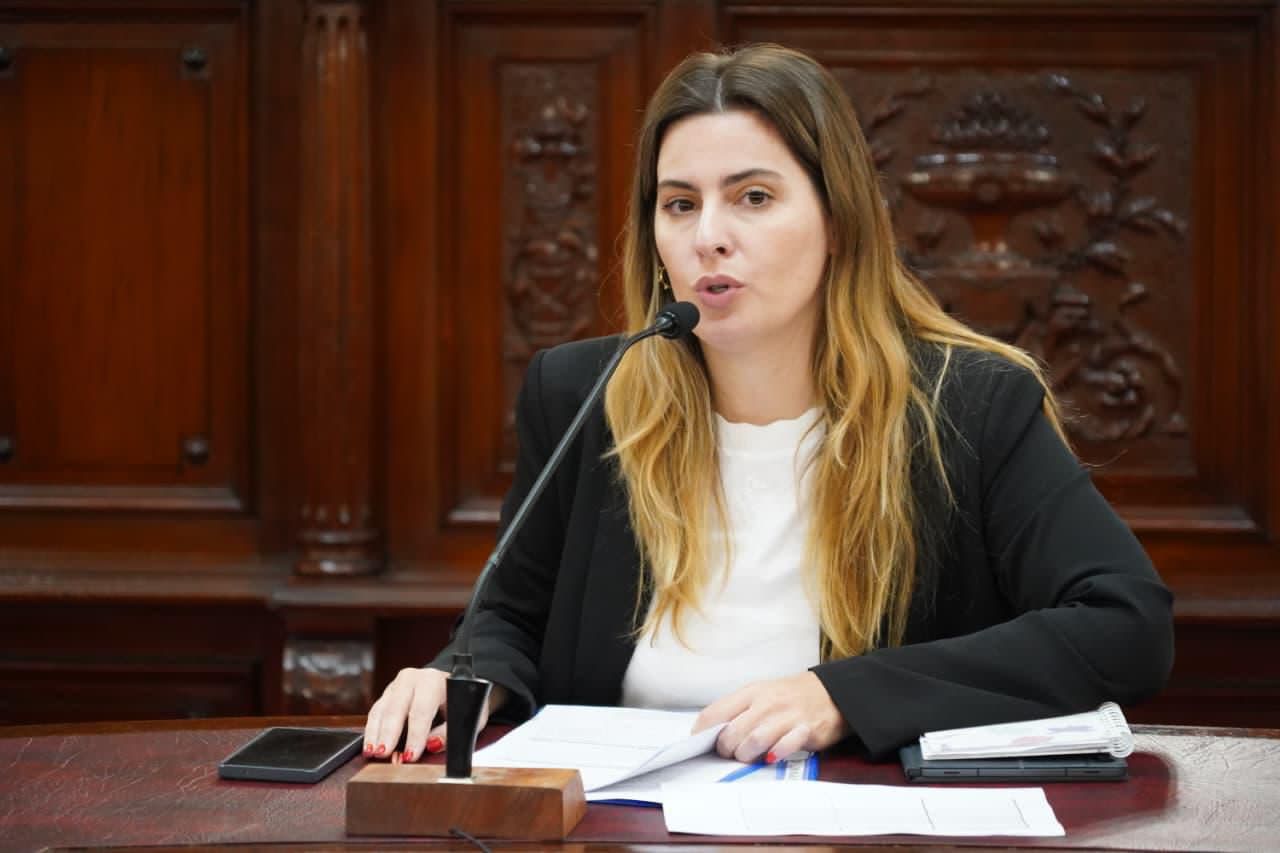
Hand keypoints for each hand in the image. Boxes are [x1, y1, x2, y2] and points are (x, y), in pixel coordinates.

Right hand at [363, 667, 506, 763]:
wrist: (451, 682)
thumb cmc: (460, 701)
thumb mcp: (468, 716)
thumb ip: (450, 732)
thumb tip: (432, 744)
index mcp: (433, 681)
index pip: (422, 709)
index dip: (415, 735)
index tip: (410, 756)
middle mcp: (412, 679)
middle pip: (396, 708)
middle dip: (389, 733)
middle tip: (383, 754)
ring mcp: (396, 686)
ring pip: (381, 709)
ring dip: (375, 733)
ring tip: (372, 753)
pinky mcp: (387, 694)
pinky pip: (376, 712)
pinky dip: (372, 730)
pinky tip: (369, 746)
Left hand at [693, 671, 847, 762]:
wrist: (832, 692)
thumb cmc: (791, 697)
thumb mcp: (761, 695)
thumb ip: (738, 711)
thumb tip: (712, 732)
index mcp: (751, 692)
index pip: (715, 713)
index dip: (703, 733)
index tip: (700, 744)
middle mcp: (766, 702)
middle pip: (732, 732)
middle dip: (726, 749)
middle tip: (730, 754)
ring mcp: (786, 716)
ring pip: (753, 741)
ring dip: (746, 756)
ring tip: (749, 757)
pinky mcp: (805, 730)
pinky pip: (783, 747)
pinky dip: (773, 755)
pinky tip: (772, 756)